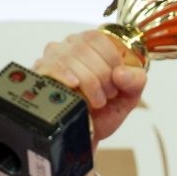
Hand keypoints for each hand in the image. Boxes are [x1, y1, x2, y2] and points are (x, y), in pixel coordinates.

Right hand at [34, 30, 147, 175]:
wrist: (86, 135)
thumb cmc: (105, 111)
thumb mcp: (128, 96)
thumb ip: (136, 81)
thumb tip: (120, 73)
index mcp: (93, 44)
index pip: (100, 40)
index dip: (111, 62)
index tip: (116, 83)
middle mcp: (71, 45)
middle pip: (85, 49)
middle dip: (101, 77)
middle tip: (106, 97)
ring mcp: (53, 58)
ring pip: (70, 60)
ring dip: (88, 83)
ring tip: (94, 101)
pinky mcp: (40, 74)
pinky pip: (51, 68)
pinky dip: (64, 76)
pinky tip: (73, 85)